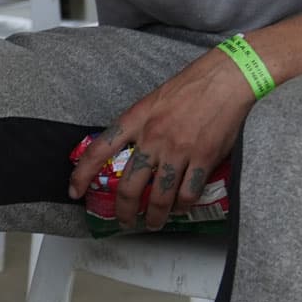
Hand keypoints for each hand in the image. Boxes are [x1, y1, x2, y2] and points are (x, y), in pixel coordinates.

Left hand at [66, 51, 255, 232]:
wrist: (226, 78)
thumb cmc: (191, 85)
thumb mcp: (153, 100)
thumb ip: (139, 125)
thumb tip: (131, 150)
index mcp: (136, 119)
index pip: (100, 150)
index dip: (82, 174)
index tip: (74, 192)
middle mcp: (153, 138)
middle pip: (130, 186)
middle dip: (124, 211)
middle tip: (124, 221)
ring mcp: (178, 150)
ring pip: (159, 197)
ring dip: (154, 217)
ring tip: (153, 223)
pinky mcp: (203, 158)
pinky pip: (188, 193)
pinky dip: (182, 206)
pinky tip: (180, 208)